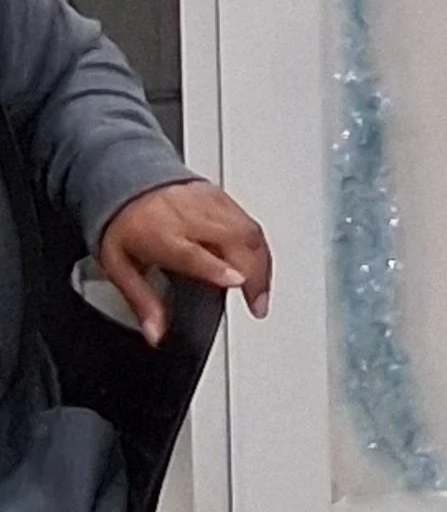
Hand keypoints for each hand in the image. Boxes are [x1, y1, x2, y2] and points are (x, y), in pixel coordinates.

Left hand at [96, 180, 272, 344]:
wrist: (130, 178)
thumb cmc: (124, 223)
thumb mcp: (119, 267)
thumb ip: (141, 302)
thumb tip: (155, 334)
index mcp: (160, 234)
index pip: (193, 252)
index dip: (218, 269)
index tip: (238, 283)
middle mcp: (189, 216)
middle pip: (233, 240)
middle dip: (254, 273)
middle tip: (258, 306)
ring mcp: (210, 203)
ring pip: (248, 230)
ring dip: (262, 264)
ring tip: (262, 293)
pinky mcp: (223, 197)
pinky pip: (250, 222)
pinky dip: (260, 248)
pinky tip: (261, 267)